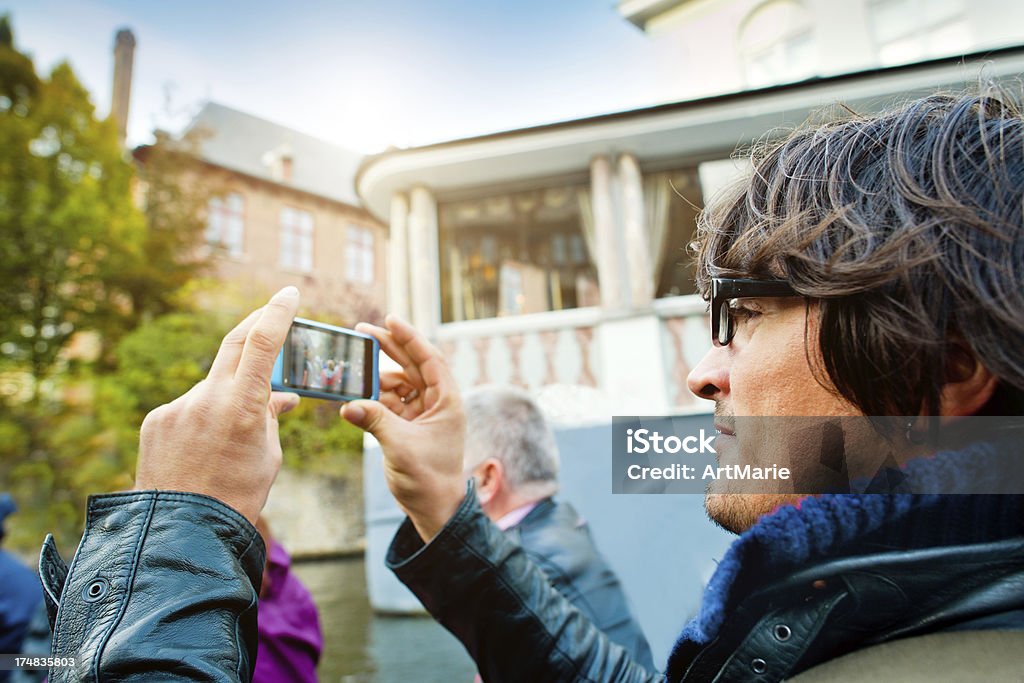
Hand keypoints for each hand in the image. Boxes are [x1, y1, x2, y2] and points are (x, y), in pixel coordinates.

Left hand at [135, 287, 301, 523]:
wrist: (181, 531)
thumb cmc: (236, 497)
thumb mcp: (268, 456)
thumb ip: (270, 418)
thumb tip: (279, 397)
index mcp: (243, 407)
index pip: (263, 344)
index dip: (278, 313)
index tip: (289, 294)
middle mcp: (207, 398)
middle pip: (234, 344)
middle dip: (257, 326)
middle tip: (272, 313)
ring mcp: (178, 406)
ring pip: (212, 384)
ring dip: (229, 393)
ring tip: (234, 433)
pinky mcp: (157, 419)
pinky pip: (189, 405)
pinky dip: (204, 415)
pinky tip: (204, 447)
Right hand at [341, 315, 464, 540]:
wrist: (433, 508)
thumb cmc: (428, 479)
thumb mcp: (400, 447)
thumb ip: (374, 422)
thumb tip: (347, 405)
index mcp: (447, 401)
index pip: (429, 359)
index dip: (410, 338)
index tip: (390, 319)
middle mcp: (437, 402)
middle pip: (412, 365)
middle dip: (388, 348)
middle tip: (361, 330)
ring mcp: (422, 413)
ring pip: (398, 383)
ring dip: (376, 377)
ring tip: (352, 372)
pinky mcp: (408, 425)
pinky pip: (389, 402)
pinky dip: (373, 397)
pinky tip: (355, 396)